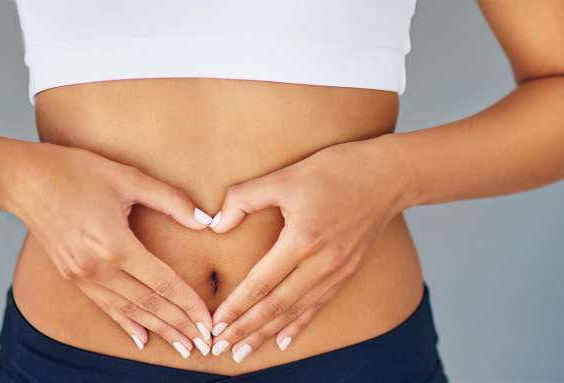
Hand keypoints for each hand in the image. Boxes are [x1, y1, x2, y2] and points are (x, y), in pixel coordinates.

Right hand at [7, 143, 214, 357]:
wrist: (23, 180)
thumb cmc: (75, 172)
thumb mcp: (128, 177)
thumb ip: (171, 200)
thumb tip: (205, 220)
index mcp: (115, 245)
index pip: (163, 283)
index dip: (189, 304)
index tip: (208, 322)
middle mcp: (97, 268)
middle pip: (148, 305)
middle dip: (179, 326)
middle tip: (204, 344)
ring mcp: (82, 276)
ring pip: (128, 311)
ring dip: (157, 330)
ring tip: (182, 346)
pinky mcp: (72, 277)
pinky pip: (105, 307)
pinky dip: (126, 324)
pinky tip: (141, 339)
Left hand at [207, 137, 409, 362]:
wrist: (388, 175)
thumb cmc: (336, 170)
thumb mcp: (284, 176)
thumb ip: (244, 198)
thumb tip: (217, 224)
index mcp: (302, 240)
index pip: (260, 283)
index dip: (236, 307)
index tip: (215, 325)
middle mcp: (321, 263)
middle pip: (275, 306)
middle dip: (246, 329)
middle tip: (220, 348)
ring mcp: (337, 271)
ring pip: (295, 311)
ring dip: (267, 333)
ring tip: (244, 352)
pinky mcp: (348, 272)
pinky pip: (319, 305)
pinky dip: (299, 325)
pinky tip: (284, 340)